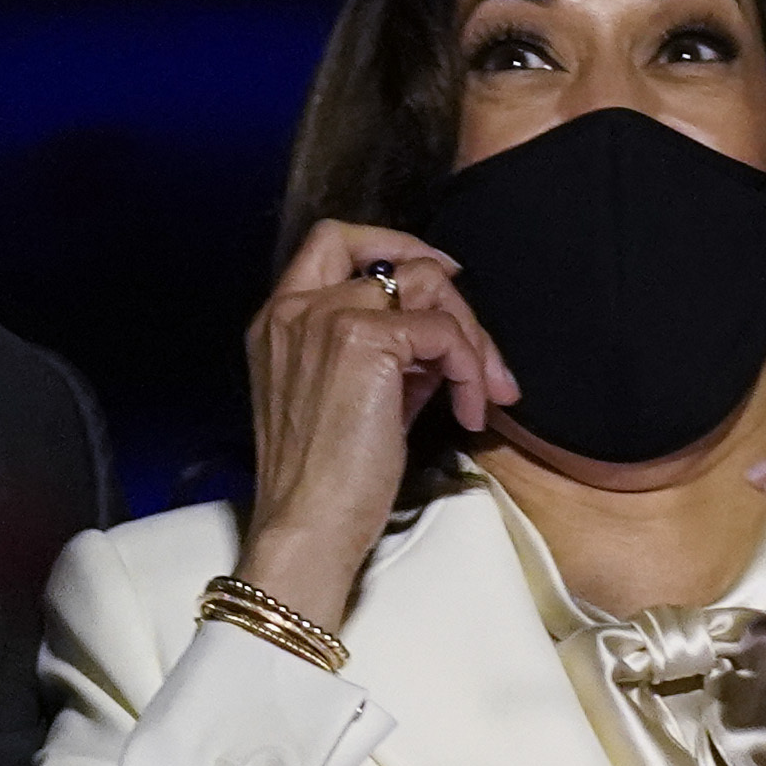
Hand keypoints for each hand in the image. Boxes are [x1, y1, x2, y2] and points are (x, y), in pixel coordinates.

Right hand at [238, 220, 506, 632]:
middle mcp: (296, 308)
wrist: (308, 524)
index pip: (333, 241)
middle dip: (453, 298)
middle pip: (396, 261)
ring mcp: (328, 318)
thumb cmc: (329, 478)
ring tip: (482, 393)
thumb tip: (443, 342)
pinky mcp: (365, 341)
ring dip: (470, 338)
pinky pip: (443, 331)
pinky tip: (469, 412)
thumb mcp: (354, 398)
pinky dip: (468, 368)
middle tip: (484, 356)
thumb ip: (388, 357)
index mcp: (281, 319)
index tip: (442, 272)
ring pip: (428, 287)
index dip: (394, 244)